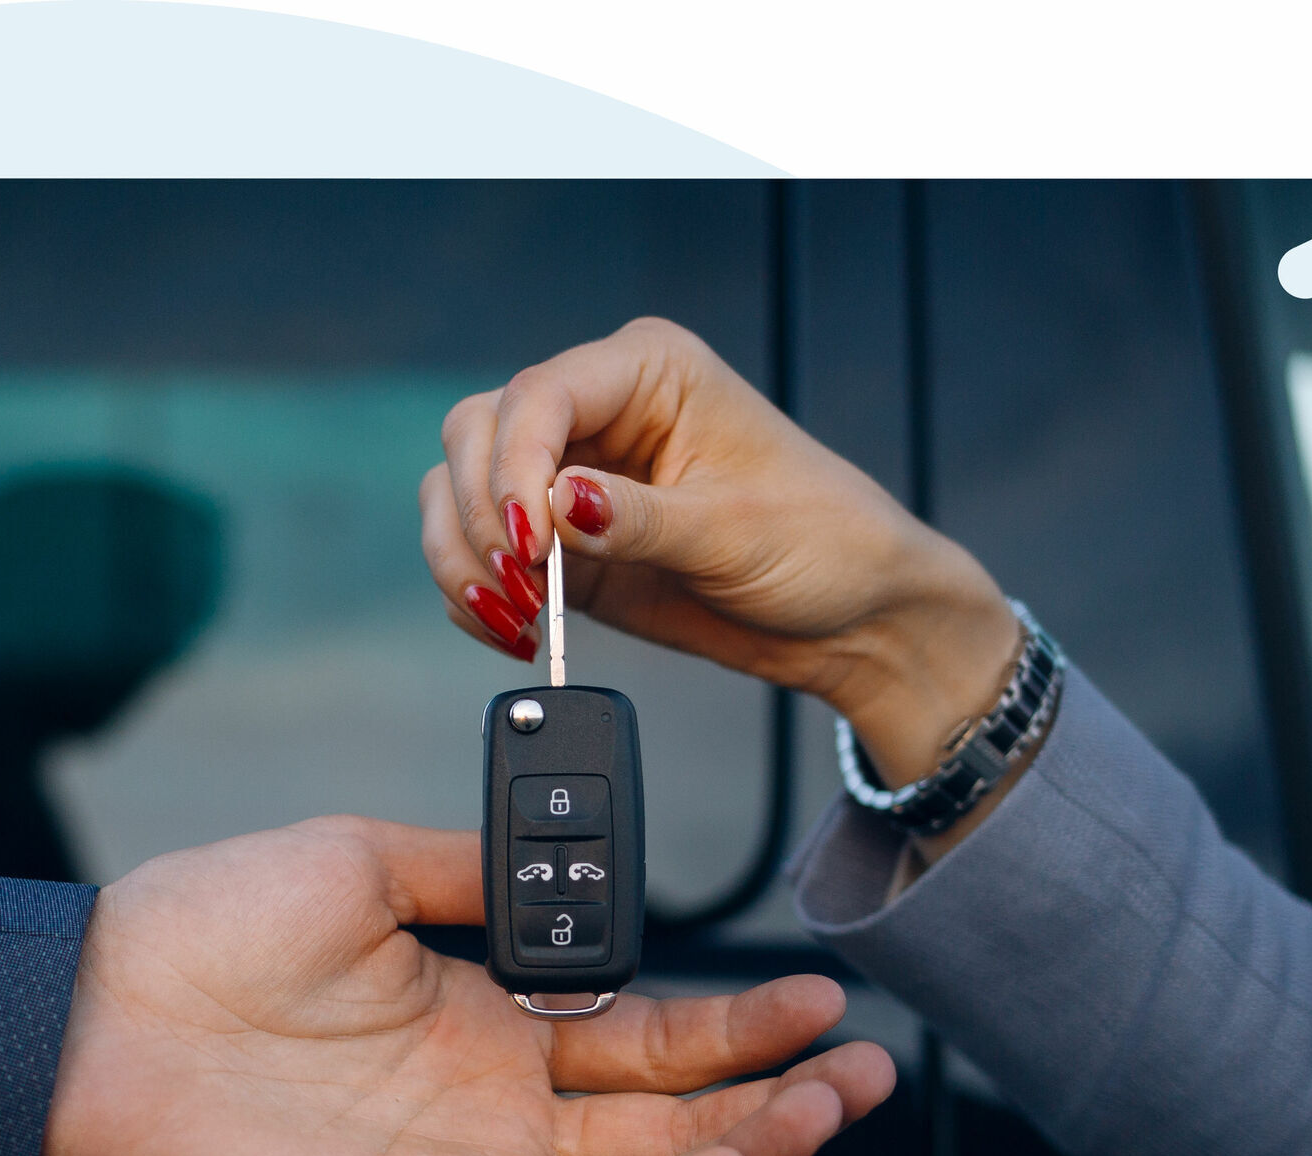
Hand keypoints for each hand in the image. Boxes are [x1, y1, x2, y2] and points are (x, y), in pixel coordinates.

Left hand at [39, 816, 892, 1155]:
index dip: (737, 1028)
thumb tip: (565, 863)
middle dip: (775, 1102)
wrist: (86, 1012)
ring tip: (826, 1111)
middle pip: (666, 1126)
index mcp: (482, 1026)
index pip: (642, 1044)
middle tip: (867, 1069)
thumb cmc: (197, 933)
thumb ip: (476, 873)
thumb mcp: (363, 862)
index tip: (818, 992)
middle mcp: (488, 1112)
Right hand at [421, 317, 1025, 791]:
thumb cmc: (825, 544)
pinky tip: (513, 629)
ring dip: (468, 556)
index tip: (532, 541)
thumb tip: (558, 505)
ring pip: (459, 491)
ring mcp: (573, 478)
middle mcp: (600, 413)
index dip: (514, 467)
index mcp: (649, 371)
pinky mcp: (564, 545)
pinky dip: (476, 594)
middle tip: (523, 585)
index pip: (539, 394)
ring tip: (515, 616)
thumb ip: (640, 519)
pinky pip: (482, 554)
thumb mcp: (737, 532)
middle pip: (477, 435)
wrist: (851, 618)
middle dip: (483, 514)